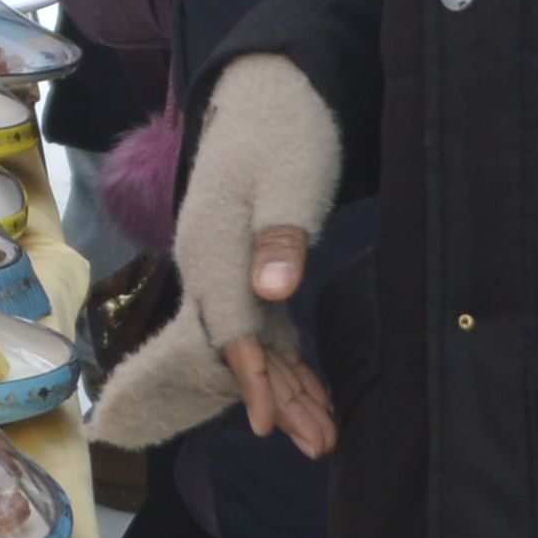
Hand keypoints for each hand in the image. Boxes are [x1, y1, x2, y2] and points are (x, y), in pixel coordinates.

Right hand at [177, 58, 343, 459]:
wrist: (271, 90)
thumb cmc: (284, 130)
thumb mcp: (290, 177)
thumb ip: (279, 234)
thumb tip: (272, 292)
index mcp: (213, 246)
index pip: (231, 325)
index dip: (251, 378)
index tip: (269, 426)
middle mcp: (212, 264)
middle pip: (242, 344)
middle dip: (279, 399)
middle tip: (321, 447)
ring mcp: (228, 267)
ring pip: (256, 340)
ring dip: (289, 388)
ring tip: (326, 438)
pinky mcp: (251, 265)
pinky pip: (266, 324)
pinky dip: (291, 360)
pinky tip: (315, 394)